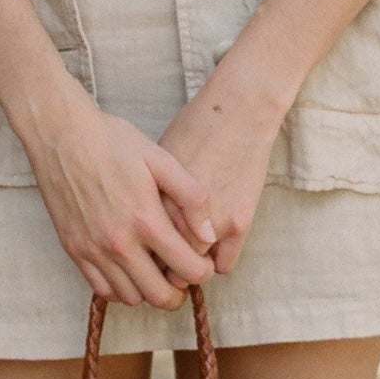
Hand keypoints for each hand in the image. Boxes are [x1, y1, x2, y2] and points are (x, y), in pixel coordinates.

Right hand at [25, 90, 218, 307]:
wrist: (61, 135)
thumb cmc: (113, 142)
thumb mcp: (161, 160)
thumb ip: (192, 198)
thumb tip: (208, 236)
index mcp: (146, 220)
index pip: (187, 269)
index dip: (203, 271)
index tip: (203, 263)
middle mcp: (119, 242)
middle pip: (159, 296)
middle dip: (179, 292)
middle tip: (183, 276)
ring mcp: (93, 249)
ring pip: (130, 297)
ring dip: (149, 291)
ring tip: (156, 271)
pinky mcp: (73, 250)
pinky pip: (101, 289)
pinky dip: (120, 287)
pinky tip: (129, 269)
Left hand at [157, 70, 285, 279]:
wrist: (238, 110)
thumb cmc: (194, 128)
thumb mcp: (156, 160)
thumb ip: (149, 196)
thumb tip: (140, 225)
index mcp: (152, 202)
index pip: (141, 251)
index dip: (143, 256)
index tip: (147, 254)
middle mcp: (178, 218)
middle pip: (167, 267)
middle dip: (167, 268)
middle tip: (169, 261)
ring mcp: (210, 223)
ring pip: (197, 268)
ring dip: (193, 266)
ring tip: (191, 253)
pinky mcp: (239, 223)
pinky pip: (225, 264)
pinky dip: (219, 260)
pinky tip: (216, 246)